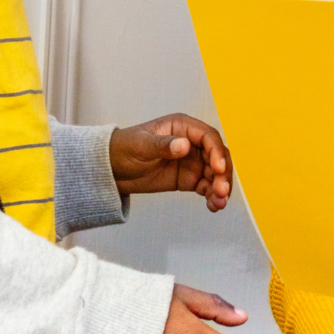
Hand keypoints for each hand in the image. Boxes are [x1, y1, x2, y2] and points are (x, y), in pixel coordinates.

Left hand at [110, 114, 231, 210]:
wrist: (111, 169)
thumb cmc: (123, 148)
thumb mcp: (140, 145)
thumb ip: (162, 145)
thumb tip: (184, 145)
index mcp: (182, 127)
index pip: (208, 137)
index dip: (217, 152)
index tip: (217, 169)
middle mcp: (191, 143)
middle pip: (217, 156)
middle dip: (222, 174)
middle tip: (221, 191)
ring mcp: (192, 162)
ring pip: (215, 173)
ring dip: (221, 187)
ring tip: (219, 203)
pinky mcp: (189, 179)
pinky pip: (206, 187)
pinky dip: (212, 196)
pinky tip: (213, 206)